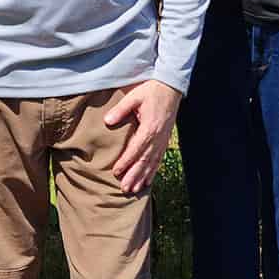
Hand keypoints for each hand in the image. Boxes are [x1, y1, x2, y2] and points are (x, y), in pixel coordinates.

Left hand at [103, 78, 181, 194]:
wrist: (171, 88)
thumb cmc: (151, 91)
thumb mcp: (134, 96)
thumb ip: (121, 109)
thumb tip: (107, 121)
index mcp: (150, 127)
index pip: (136, 149)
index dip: (126, 162)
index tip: (116, 172)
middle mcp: (158, 137)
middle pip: (145, 161)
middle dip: (134, 176)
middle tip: (124, 189)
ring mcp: (163, 140)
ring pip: (153, 163)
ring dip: (143, 178)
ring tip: (134, 190)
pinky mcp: (165, 140)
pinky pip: (159, 160)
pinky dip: (153, 172)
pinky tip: (148, 182)